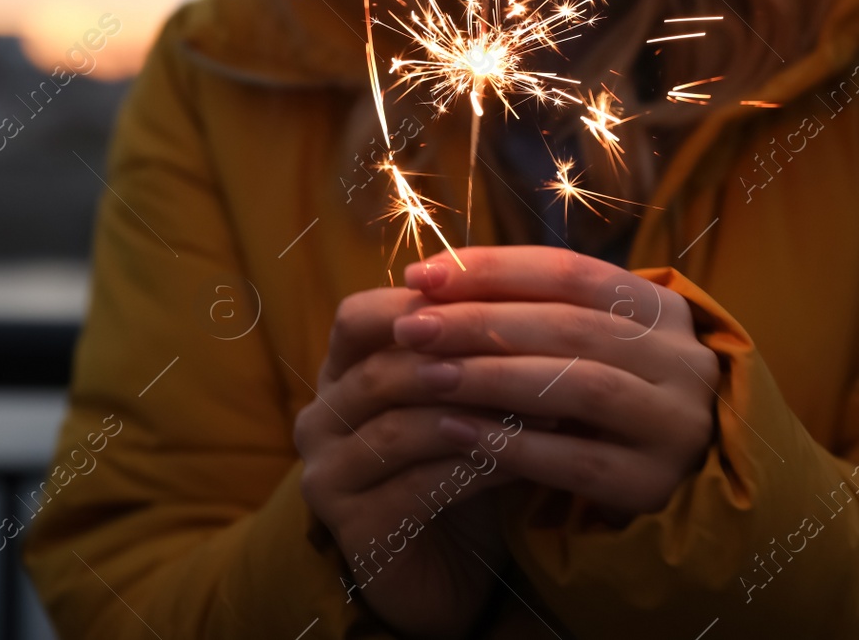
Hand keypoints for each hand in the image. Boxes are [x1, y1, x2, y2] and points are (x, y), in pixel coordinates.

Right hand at [294, 286, 514, 637]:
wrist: (451, 570)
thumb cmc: (461, 467)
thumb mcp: (464, 399)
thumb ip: (472, 349)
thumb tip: (530, 289)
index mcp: (340, 373)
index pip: (359, 317)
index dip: (420, 305)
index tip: (495, 302)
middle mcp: (319, 419)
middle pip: (381, 372)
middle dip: (460, 361)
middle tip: (532, 356)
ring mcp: (327, 474)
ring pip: (398, 428)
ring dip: (473, 416)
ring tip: (539, 410)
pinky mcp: (350, 527)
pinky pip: (415, 487)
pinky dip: (471, 469)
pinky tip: (519, 462)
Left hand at [397, 246, 719, 518]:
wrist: (682, 483)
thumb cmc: (611, 395)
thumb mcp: (590, 343)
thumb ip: (532, 309)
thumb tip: (432, 280)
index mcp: (662, 309)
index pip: (571, 271)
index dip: (493, 269)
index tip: (422, 274)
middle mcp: (681, 360)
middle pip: (570, 325)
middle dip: (481, 322)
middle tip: (412, 327)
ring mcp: (675, 424)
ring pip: (577, 387)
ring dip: (493, 377)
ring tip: (427, 374)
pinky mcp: (654, 483)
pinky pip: (575, 460)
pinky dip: (511, 443)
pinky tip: (456, 432)